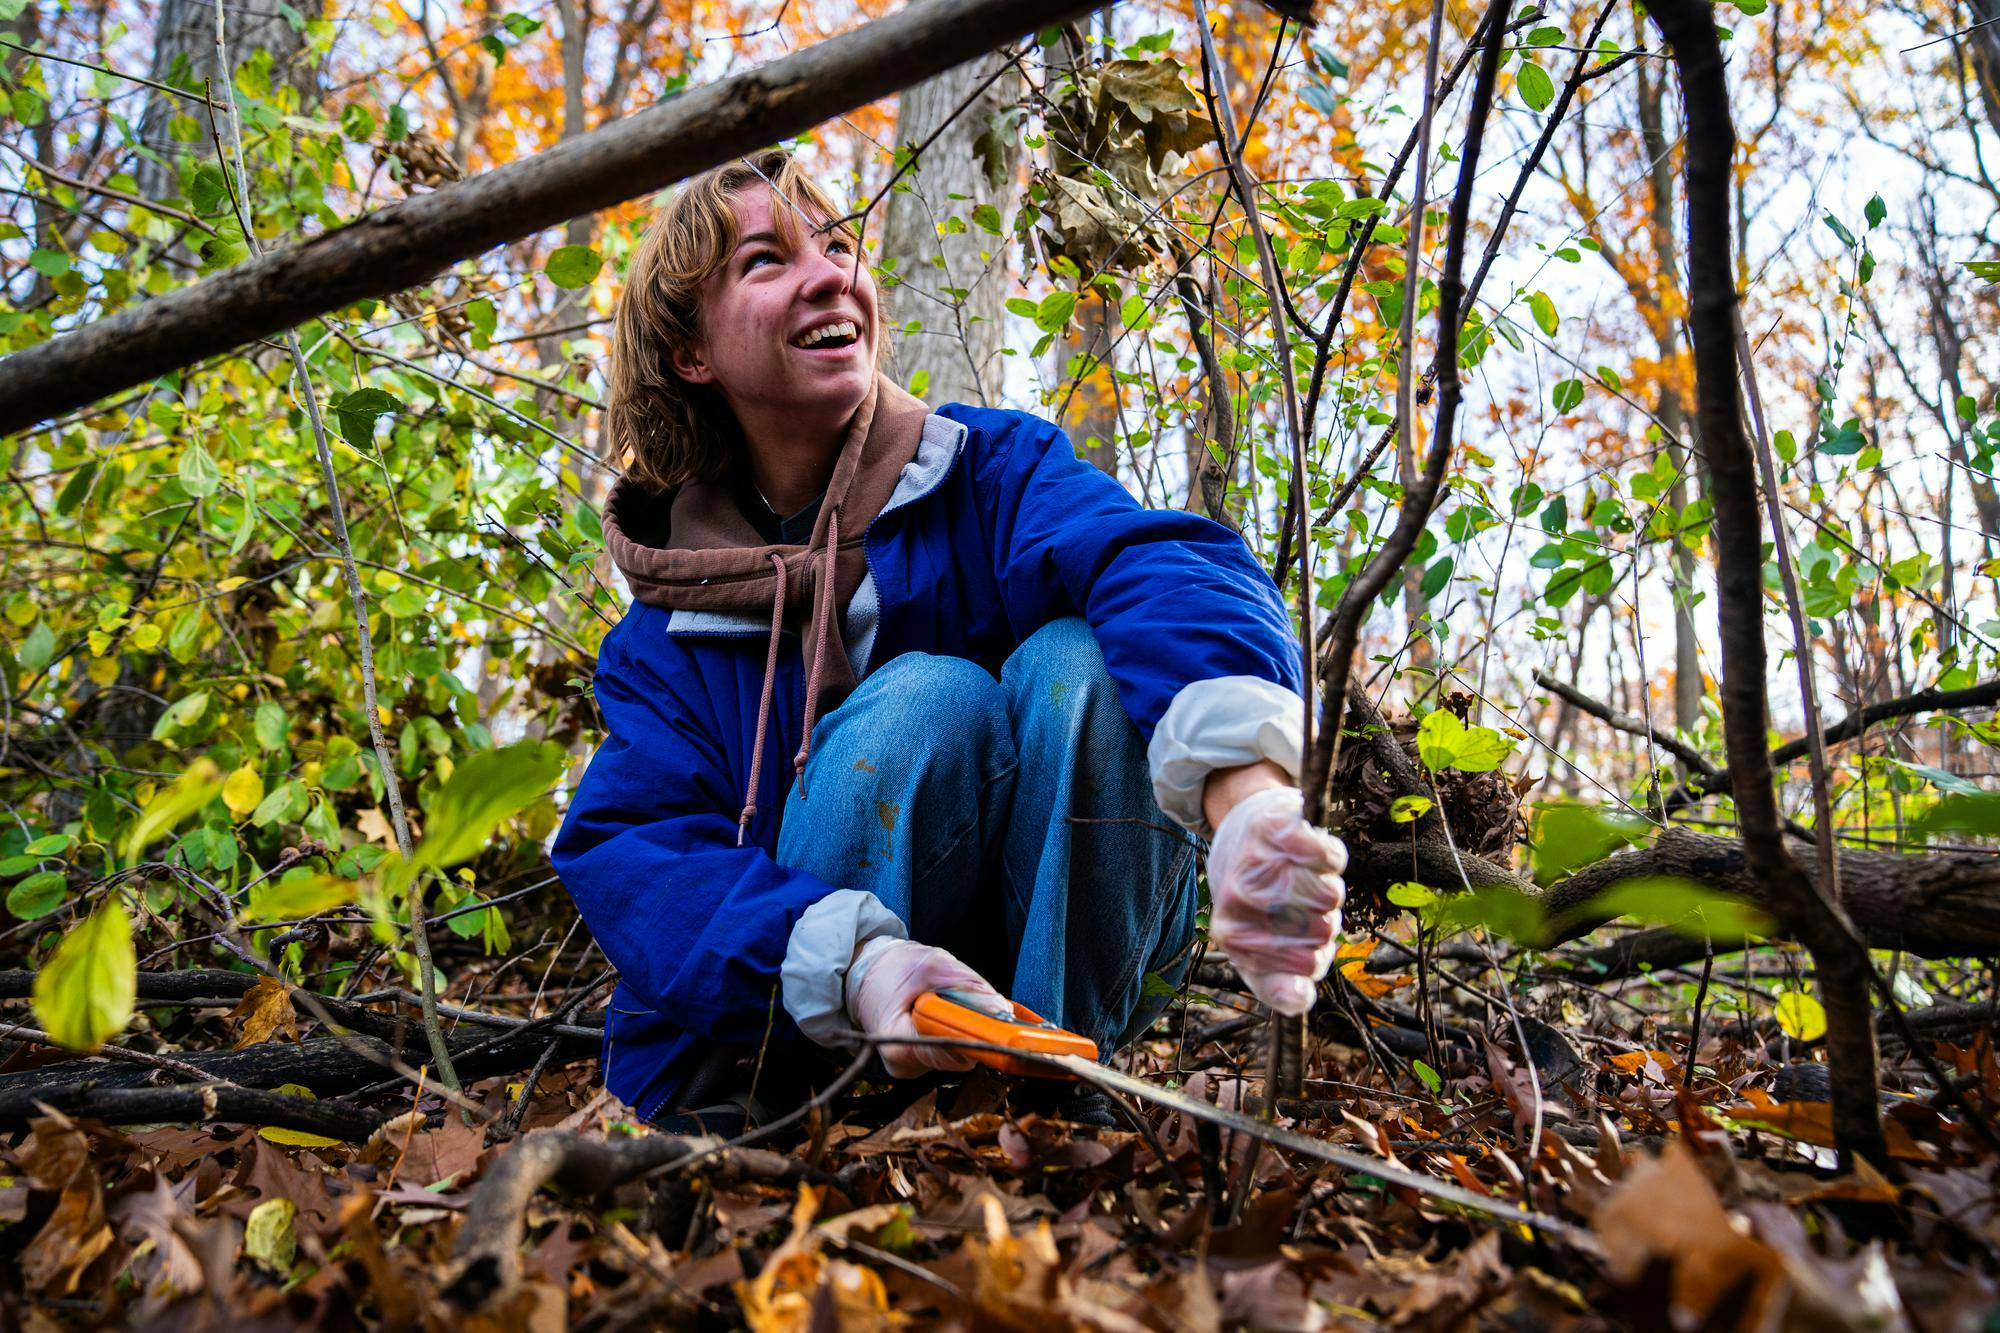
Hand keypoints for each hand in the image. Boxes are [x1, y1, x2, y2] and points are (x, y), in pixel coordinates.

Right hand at [846, 937, 1006, 1077]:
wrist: (864, 973)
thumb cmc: (892, 968)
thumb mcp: (932, 964)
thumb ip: (969, 986)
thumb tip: (1002, 1010)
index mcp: (900, 1043)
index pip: (953, 1053)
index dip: (978, 1034)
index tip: (997, 1020)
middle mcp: (905, 1065)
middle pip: (960, 1056)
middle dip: (970, 1028)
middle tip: (963, 999)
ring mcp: (911, 1068)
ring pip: (957, 1054)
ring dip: (960, 1028)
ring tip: (942, 1002)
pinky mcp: (918, 1064)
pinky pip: (949, 1051)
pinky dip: (952, 1032)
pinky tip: (937, 1014)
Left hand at [1206, 785, 1347, 1015]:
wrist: (1239, 834)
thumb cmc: (1255, 905)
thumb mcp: (1258, 953)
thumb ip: (1278, 984)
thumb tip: (1298, 1000)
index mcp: (1231, 934)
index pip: (1307, 967)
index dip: (1315, 958)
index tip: (1301, 945)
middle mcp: (1237, 898)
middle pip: (1324, 930)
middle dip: (1321, 921)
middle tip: (1300, 907)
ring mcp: (1254, 859)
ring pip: (1330, 894)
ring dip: (1326, 888)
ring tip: (1303, 880)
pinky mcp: (1273, 825)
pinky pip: (1328, 855)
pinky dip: (1328, 856)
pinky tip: (1308, 854)